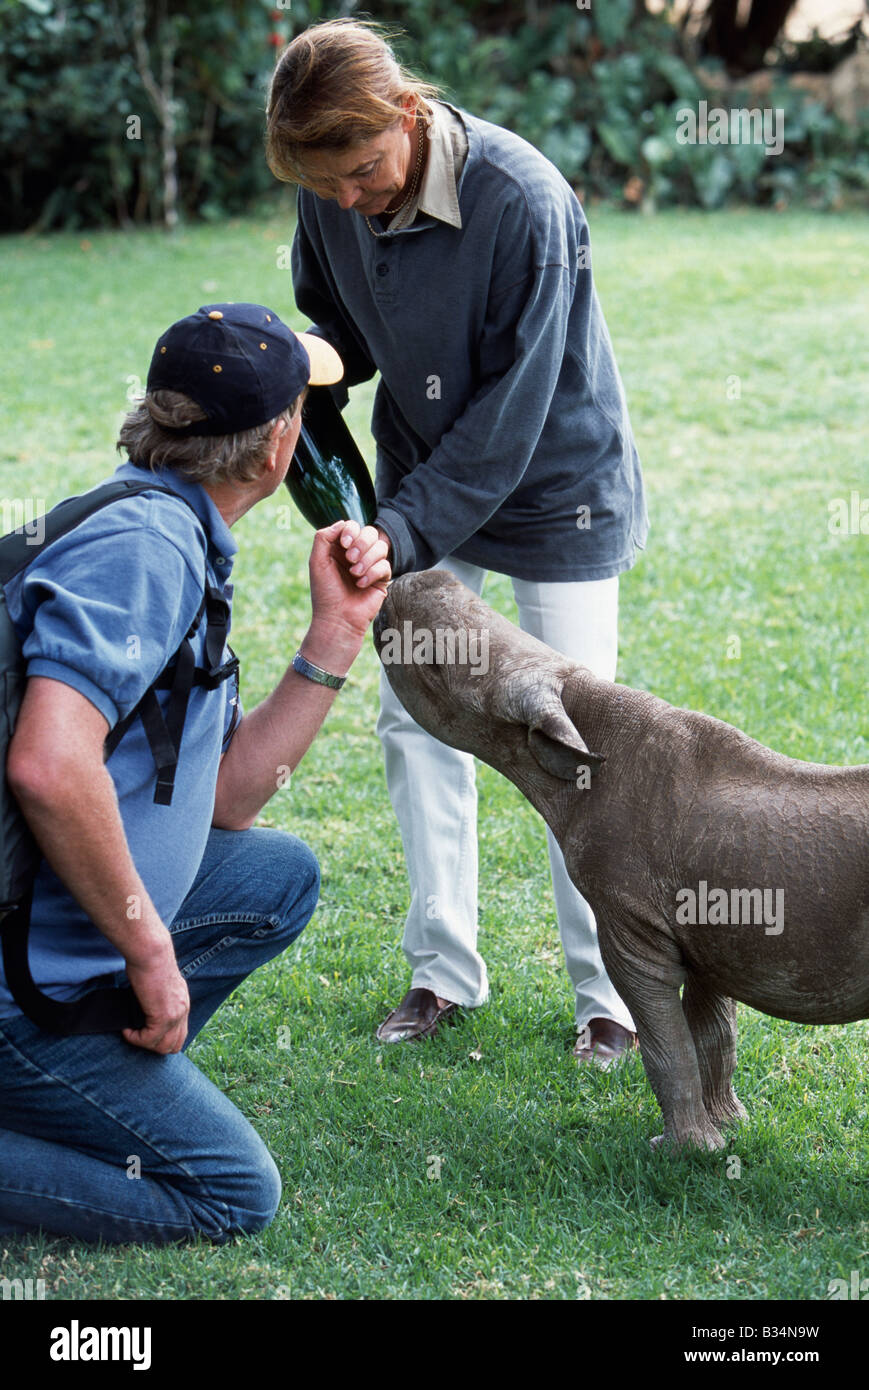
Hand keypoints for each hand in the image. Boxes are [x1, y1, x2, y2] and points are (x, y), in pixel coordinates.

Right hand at [122, 940, 189, 1053]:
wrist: (151, 952)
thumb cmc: (149, 960)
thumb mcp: (158, 982)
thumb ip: (158, 997)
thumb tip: (145, 1008)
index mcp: (183, 1001)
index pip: (180, 1033)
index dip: (162, 1038)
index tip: (144, 1031)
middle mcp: (183, 1009)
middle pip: (174, 1045)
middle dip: (154, 1045)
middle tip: (137, 1035)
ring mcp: (175, 1014)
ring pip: (163, 1046)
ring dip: (144, 1044)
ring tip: (131, 1033)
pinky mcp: (163, 1016)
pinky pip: (149, 1039)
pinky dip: (135, 1039)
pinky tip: (126, 1030)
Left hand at [307, 520, 390, 643]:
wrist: (337, 618)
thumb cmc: (325, 592)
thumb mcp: (317, 561)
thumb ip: (323, 538)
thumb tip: (342, 523)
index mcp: (340, 548)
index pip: (352, 526)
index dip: (351, 531)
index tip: (344, 545)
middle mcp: (357, 554)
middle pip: (370, 532)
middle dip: (362, 543)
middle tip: (350, 559)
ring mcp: (371, 566)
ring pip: (381, 547)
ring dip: (367, 559)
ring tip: (355, 574)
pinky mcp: (382, 579)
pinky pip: (385, 565)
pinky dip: (373, 573)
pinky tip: (361, 585)